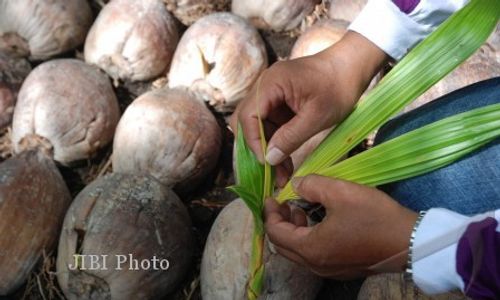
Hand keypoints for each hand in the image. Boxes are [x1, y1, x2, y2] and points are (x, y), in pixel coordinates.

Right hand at [231, 31, 387, 185]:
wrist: (353, 67)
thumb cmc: (338, 87)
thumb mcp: (317, 116)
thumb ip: (291, 137)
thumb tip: (269, 159)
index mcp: (271, 83)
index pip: (248, 116)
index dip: (254, 141)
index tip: (267, 163)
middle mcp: (265, 86)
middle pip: (248, 121)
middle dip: (258, 148)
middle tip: (269, 172)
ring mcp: (271, 94)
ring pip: (259, 127)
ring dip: (268, 149)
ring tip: (281, 175)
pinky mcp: (279, 102)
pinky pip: (271, 125)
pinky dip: (277, 143)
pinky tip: (285, 162)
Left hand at [264, 175, 417, 278]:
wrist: (412, 242)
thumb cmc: (374, 217)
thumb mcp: (341, 192)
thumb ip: (311, 185)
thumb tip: (295, 185)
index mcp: (311, 248)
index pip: (275, 233)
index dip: (270, 213)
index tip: (270, 196)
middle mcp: (316, 264)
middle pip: (283, 246)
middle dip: (279, 222)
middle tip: (283, 202)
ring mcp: (329, 269)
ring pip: (298, 251)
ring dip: (294, 229)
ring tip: (300, 207)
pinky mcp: (342, 268)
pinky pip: (314, 254)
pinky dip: (308, 237)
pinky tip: (319, 220)